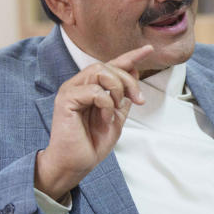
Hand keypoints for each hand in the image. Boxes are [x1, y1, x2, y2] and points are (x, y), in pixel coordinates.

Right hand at [35, 45, 153, 200]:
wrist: (76, 164)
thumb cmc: (92, 143)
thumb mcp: (116, 117)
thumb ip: (123, 96)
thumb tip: (134, 72)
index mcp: (91, 87)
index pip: (111, 65)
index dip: (130, 56)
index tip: (149, 50)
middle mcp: (79, 84)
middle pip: (108, 65)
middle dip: (129, 81)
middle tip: (138, 100)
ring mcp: (70, 90)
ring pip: (99, 71)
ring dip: (116, 89)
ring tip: (116, 109)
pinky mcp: (65, 100)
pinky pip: (94, 90)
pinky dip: (106, 104)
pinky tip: (105, 119)